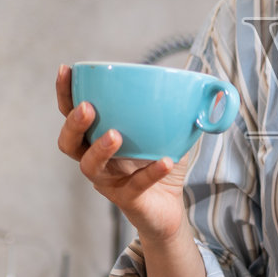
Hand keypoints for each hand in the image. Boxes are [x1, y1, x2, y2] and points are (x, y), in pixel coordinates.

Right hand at [55, 64, 187, 245]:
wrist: (169, 206)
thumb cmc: (159, 162)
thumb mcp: (169, 130)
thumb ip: (181, 108)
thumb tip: (212, 86)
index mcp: (97, 137)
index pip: (72, 113)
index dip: (65, 93)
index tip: (65, 70)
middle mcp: (95, 159)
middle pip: (69, 143)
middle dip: (74, 124)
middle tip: (88, 108)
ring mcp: (108, 181)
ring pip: (90, 167)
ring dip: (100, 149)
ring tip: (115, 135)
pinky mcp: (126, 199)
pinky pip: (135, 185)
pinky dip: (151, 172)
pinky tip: (166, 160)